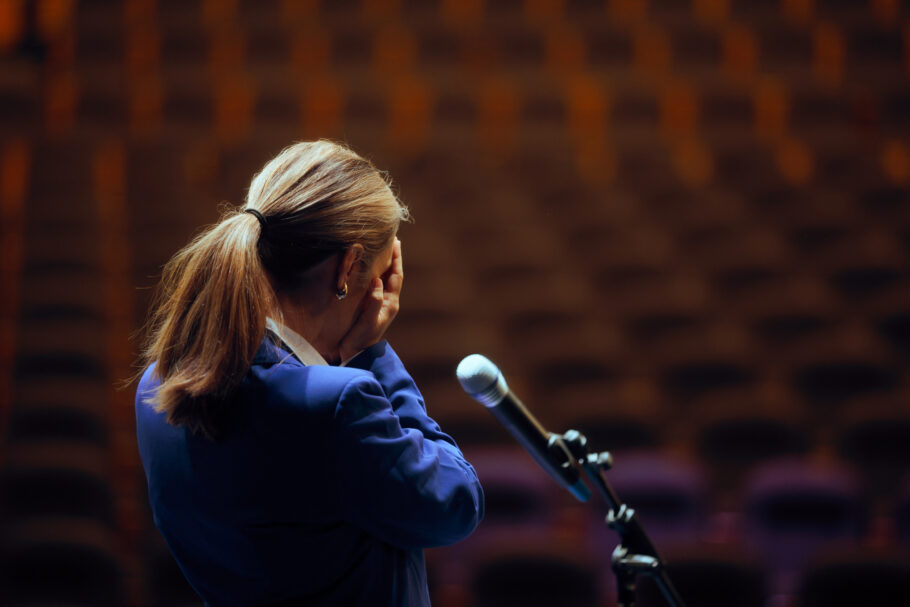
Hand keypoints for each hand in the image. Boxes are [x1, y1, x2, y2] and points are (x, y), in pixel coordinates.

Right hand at [338, 239, 402, 361]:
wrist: (354, 353)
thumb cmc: (361, 339)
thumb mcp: (369, 322)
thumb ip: (374, 302)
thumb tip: (377, 281)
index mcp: (390, 303)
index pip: (396, 276)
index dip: (396, 259)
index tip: (396, 242)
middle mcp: (387, 300)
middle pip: (392, 273)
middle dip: (392, 256)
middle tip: (391, 239)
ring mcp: (378, 302)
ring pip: (384, 277)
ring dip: (384, 262)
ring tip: (381, 247)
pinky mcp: (369, 304)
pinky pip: (374, 283)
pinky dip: (373, 271)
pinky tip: (368, 265)